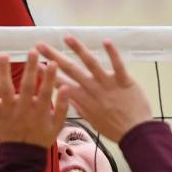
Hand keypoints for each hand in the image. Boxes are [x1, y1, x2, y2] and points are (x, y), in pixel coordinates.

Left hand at [0, 50, 68, 147]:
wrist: (21, 154)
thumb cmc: (41, 137)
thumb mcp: (57, 126)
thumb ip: (62, 107)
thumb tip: (67, 87)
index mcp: (39, 111)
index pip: (46, 91)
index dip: (50, 77)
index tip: (53, 62)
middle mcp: (23, 108)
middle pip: (27, 86)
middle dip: (30, 68)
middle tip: (33, 51)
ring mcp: (8, 109)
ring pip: (5, 88)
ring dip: (4, 71)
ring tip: (4, 55)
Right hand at [37, 36, 152, 142]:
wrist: (136, 134)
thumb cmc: (114, 129)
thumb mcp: (91, 120)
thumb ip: (79, 106)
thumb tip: (67, 96)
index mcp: (83, 100)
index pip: (60, 83)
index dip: (47, 73)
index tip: (35, 63)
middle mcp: (92, 89)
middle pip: (70, 70)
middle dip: (54, 56)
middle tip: (40, 45)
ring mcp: (108, 84)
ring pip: (91, 63)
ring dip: (78, 49)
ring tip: (66, 37)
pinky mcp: (124, 81)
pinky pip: (118, 65)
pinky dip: (112, 52)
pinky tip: (105, 41)